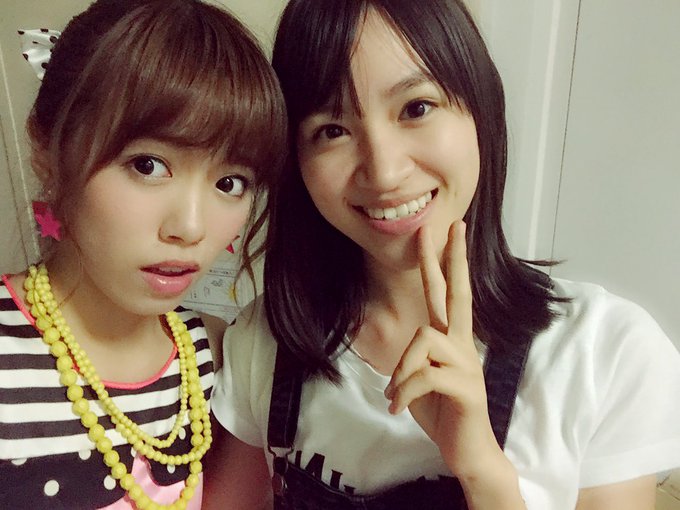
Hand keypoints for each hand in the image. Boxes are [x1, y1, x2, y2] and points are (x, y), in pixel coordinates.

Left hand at [384, 221, 498, 476]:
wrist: (468, 453)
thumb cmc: (443, 413)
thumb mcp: (422, 381)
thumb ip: (416, 359)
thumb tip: (404, 350)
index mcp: (453, 341)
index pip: (449, 294)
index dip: (445, 262)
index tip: (446, 231)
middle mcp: (464, 345)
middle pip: (457, 293)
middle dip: (451, 258)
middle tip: (450, 225)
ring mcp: (468, 364)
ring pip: (424, 338)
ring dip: (402, 370)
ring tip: (397, 396)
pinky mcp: (465, 387)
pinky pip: (424, 374)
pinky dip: (404, 392)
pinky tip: (399, 408)